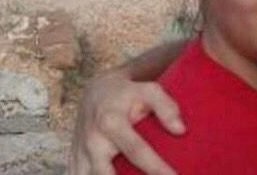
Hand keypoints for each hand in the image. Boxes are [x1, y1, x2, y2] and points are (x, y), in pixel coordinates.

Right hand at [68, 70, 184, 174]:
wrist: (96, 91)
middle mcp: (92, 141)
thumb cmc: (128, 93)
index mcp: (110, 121)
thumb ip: (166, 106)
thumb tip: (180, 130)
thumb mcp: (147, 90)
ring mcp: (81, 155)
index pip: (136, 151)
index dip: (156, 168)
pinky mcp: (75, 163)